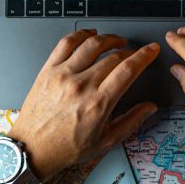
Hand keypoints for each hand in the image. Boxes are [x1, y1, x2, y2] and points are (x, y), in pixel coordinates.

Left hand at [7, 29, 158, 181]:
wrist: (32, 149)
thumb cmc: (65, 148)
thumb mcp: (105, 142)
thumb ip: (131, 122)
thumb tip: (150, 108)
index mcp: (97, 104)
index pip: (128, 70)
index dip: (144, 56)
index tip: (151, 50)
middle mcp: (81, 86)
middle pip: (113, 56)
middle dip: (130, 51)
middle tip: (135, 53)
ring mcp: (63, 75)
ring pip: (91, 44)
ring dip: (109, 38)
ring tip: (117, 41)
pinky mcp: (48, 70)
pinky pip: (66, 43)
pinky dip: (81, 35)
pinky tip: (90, 35)